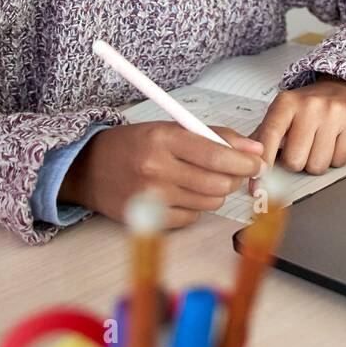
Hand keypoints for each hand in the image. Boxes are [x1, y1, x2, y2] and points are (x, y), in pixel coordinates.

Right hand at [58, 122, 266, 228]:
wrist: (88, 168)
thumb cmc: (133, 145)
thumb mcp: (170, 128)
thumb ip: (214, 136)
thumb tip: (254, 149)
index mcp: (163, 138)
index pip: (217, 153)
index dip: (244, 161)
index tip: (257, 162)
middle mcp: (156, 168)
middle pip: (217, 182)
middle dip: (234, 178)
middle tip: (233, 172)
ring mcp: (151, 197)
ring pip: (209, 202)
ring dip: (215, 193)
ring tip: (202, 180)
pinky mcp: (147, 218)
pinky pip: (191, 218)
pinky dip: (195, 207)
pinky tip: (181, 194)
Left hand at [251, 73, 345, 176]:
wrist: (345, 87)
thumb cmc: (309, 106)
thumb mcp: (283, 112)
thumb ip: (263, 135)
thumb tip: (247, 162)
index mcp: (286, 103)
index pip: (269, 137)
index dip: (263, 164)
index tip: (257, 184)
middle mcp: (310, 106)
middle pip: (294, 161)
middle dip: (296, 162)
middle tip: (302, 148)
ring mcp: (334, 114)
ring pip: (317, 166)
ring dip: (316, 162)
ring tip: (318, 143)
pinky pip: (339, 162)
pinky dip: (335, 159)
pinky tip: (334, 141)